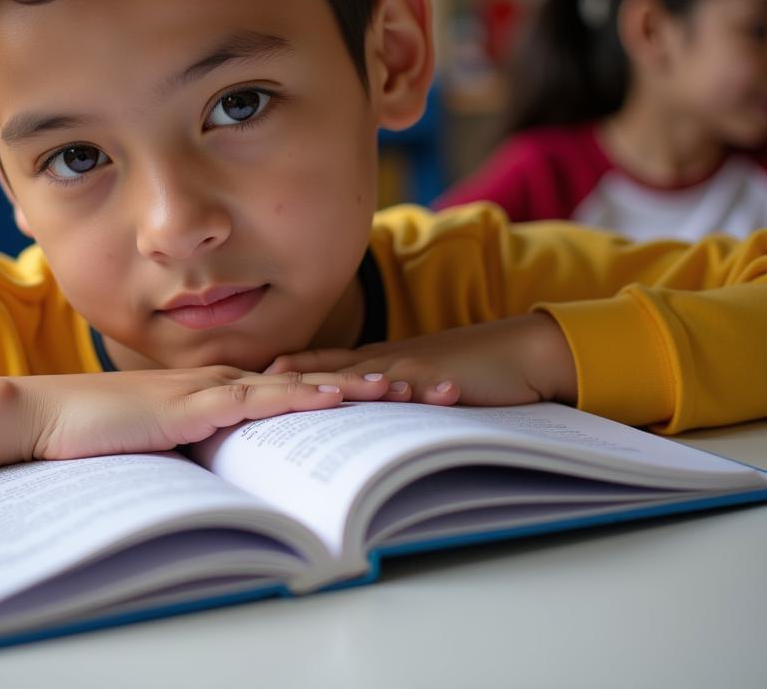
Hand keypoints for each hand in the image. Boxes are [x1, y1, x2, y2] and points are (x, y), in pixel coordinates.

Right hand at [12, 366, 398, 459]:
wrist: (51, 415)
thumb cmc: (103, 430)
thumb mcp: (168, 440)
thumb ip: (205, 444)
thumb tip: (239, 468)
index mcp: (224, 389)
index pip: (301, 388)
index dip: (352, 391)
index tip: (401, 396)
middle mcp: (226, 381)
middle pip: (314, 381)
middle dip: (373, 386)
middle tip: (430, 390)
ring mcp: (209, 389)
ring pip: (295, 386)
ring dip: (351, 388)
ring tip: (403, 389)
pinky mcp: (190, 406)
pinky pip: (253, 401)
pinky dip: (296, 397)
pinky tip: (331, 396)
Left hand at [263, 314, 577, 408]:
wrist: (522, 350)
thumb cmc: (471, 369)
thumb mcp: (421, 381)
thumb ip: (390, 393)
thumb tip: (358, 416)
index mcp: (379, 359)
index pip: (321, 362)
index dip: (285, 369)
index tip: (247, 377)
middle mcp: (386, 358)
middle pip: (325, 365)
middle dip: (286, 377)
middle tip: (244, 387)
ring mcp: (410, 365)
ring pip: (354, 374)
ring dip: (319, 385)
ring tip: (279, 392)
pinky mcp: (439, 377)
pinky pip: (405, 386)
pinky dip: (379, 395)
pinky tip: (353, 403)